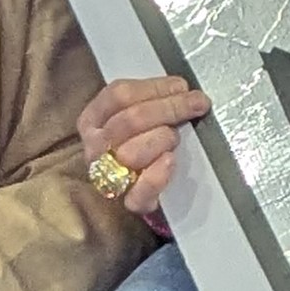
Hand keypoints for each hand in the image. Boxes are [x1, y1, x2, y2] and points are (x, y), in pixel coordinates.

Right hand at [78, 75, 210, 225]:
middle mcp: (96, 147)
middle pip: (130, 120)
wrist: (145, 187)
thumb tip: (181, 89)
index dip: (154, 88)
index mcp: (93, 119)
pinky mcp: (130, 203)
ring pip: (132, 152)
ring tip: (175, 138)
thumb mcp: (140, 113)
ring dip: (162, 139)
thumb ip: (152, 99)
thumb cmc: (143, 140)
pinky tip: (170, 161)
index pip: (119, 95)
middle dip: (169, 108)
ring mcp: (109, 177)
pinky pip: (139, 193)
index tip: (182, 87)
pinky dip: (156, 176)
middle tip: (196, 104)